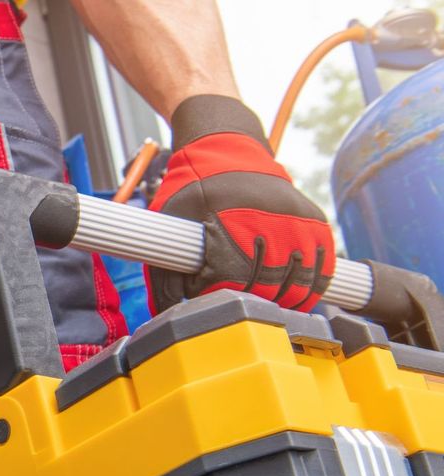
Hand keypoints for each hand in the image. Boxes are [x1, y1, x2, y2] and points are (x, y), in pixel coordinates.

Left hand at [147, 95, 334, 313]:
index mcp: (228, 217)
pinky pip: (322, 267)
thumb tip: (167, 313)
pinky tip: (297, 299)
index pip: (231, 280)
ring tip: (266, 309)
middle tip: (236, 309)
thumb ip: (164, 269)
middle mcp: (267, 217)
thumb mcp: (169, 221)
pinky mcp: (314, 221)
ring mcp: (295, 219)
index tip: (208, 299)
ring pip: (299, 282)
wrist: (228, 150)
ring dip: (284, 303)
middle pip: (266, 286)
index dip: (219, 297)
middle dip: (250, 304)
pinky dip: (312, 288)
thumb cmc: (192, 190)